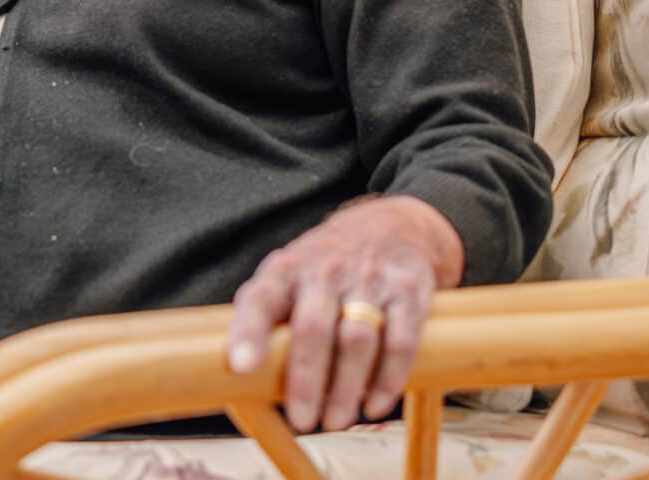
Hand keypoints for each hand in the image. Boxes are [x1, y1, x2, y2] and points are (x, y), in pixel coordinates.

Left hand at [225, 196, 462, 432]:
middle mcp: (325, 270)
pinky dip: (388, 378)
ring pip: (357, 340)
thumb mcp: (286, 278)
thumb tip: (241, 377)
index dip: (248, 332)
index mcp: (286, 269)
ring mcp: (369, 279)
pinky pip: (400, 340)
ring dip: (346, 388)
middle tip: (303, 421)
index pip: (261, 298)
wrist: (388, 226)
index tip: (240, 366)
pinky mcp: (408, 291)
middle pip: (313, 328)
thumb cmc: (323, 269)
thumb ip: (265, 318)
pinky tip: (376, 404)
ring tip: (336, 421)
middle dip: (307, 381)